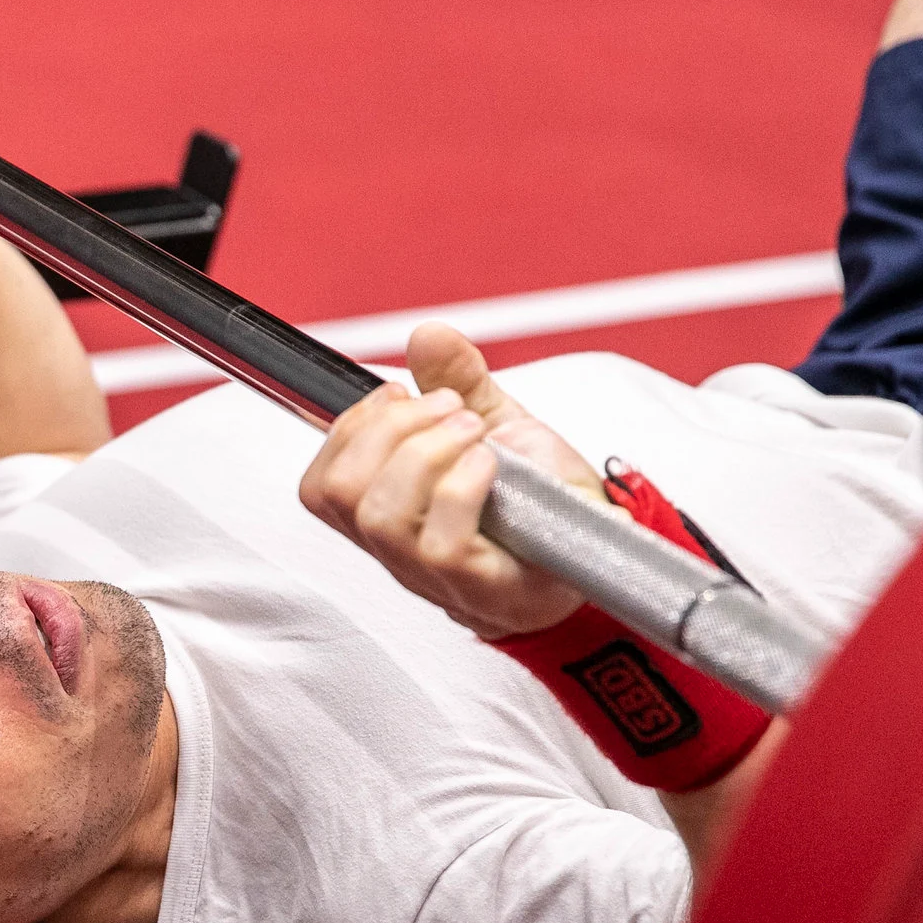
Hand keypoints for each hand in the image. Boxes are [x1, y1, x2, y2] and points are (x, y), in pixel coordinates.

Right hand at [298, 323, 615, 639]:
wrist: (601, 550)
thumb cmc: (543, 499)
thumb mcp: (496, 424)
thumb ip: (458, 379)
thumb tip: (427, 335)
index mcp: (388, 513)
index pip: (320, 486)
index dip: (349, 426)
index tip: (399, 394)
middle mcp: (397, 551)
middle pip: (339, 492)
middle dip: (389, 428)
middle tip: (447, 409)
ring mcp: (432, 575)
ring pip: (382, 516)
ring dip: (427, 451)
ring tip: (474, 432)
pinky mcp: (477, 587)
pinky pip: (441, 542)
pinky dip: (463, 485)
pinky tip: (492, 466)